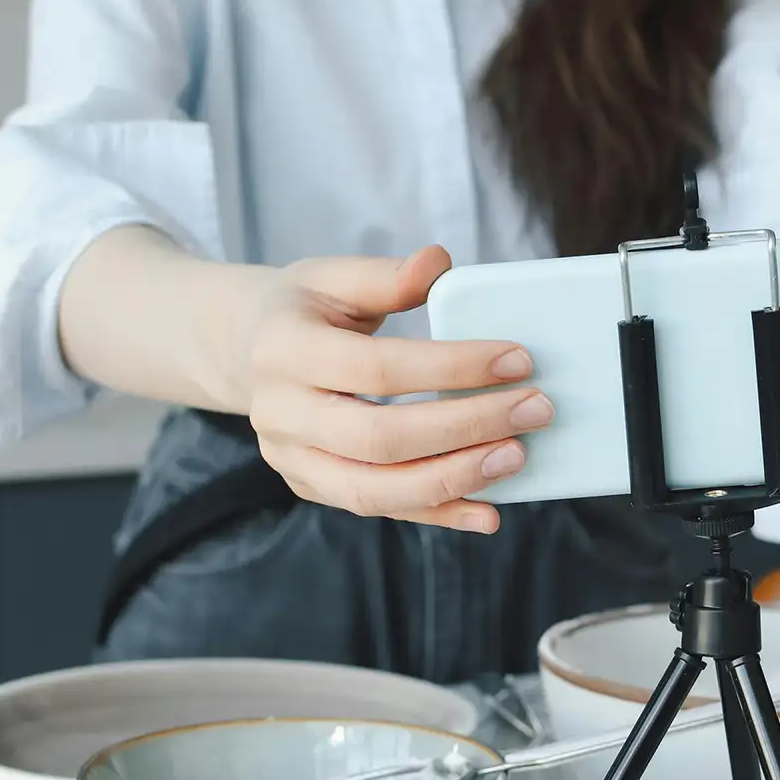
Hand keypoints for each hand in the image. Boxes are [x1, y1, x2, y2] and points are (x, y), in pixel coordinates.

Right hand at [238, 246, 551, 532]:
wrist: (246, 352)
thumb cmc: (303, 310)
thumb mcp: (332, 277)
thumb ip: (386, 277)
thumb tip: (439, 264)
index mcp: (284, 350)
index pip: (378, 368)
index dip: (452, 368)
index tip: (517, 359)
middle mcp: (280, 414)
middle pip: (380, 438)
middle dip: (465, 427)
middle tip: (533, 411)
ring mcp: (292, 460)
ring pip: (375, 490)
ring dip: (453, 479)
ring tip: (515, 457)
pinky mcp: (312, 487)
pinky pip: (380, 510)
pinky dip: (436, 514)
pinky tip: (487, 511)